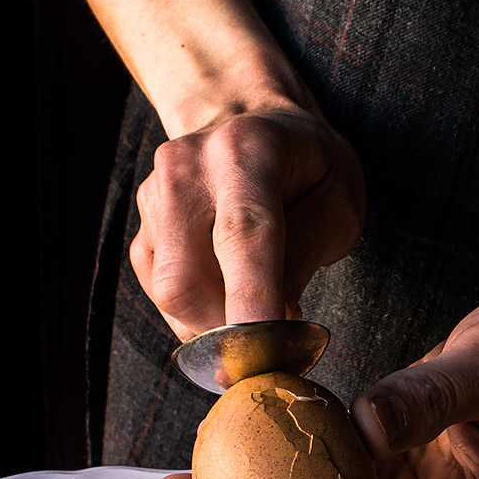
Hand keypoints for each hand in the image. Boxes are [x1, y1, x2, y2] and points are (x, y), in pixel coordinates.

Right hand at [129, 104, 363, 339]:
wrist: (249, 120)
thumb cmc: (307, 166)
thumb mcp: (337, 201)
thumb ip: (305, 258)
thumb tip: (274, 326)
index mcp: (247, 153)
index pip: (243, 235)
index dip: (251, 301)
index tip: (263, 357)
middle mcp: (187, 169)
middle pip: (185, 280)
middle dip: (228, 331)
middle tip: (272, 342)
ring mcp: (154, 195)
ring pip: (168, 295)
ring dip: (214, 323)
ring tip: (255, 306)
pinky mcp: (140, 223)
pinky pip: (159, 292)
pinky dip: (196, 311)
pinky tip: (227, 292)